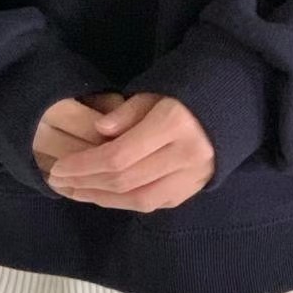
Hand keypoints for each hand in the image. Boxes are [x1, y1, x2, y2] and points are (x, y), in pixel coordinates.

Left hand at [44, 92, 214, 211]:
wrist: (233, 102)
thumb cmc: (187, 90)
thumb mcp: (155, 89)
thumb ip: (126, 112)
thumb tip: (98, 132)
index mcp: (174, 123)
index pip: (118, 156)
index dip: (84, 166)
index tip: (58, 168)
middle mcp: (186, 155)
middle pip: (125, 181)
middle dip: (86, 184)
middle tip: (58, 182)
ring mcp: (194, 175)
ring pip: (139, 199)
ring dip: (102, 198)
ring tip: (75, 191)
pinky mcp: (196, 187)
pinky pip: (156, 203)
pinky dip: (126, 202)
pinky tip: (104, 195)